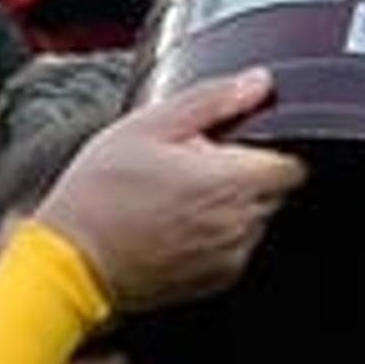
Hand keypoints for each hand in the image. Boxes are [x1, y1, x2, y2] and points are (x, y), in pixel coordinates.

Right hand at [29, 68, 305, 312]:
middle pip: (275, 191)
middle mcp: (239, 224)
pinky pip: (234, 248)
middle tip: (194, 166)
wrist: (70, 262)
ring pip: (255, 219)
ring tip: (178, 197)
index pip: (294, 163)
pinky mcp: (215, 280)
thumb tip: (259, 82)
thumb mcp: (148, 126)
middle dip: (246, 173)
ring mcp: (229, 257)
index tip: (237, 143)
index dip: (269, 147)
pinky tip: (175, 224)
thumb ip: (213, 100)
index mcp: (231, 182)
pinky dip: (216, 234)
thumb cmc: (100, 194)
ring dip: (230, 205)